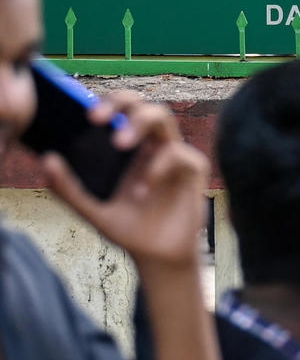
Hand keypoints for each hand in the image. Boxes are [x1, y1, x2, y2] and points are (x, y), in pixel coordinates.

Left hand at [41, 91, 208, 272]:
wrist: (157, 257)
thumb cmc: (129, 229)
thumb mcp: (92, 211)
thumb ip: (68, 189)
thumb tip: (46, 160)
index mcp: (130, 150)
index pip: (121, 110)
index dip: (107, 102)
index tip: (86, 115)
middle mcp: (152, 147)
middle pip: (143, 104)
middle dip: (122, 102)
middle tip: (97, 118)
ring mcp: (174, 156)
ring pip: (164, 118)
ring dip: (140, 123)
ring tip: (120, 144)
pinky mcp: (193, 170)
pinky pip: (179, 154)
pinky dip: (158, 168)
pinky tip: (144, 190)